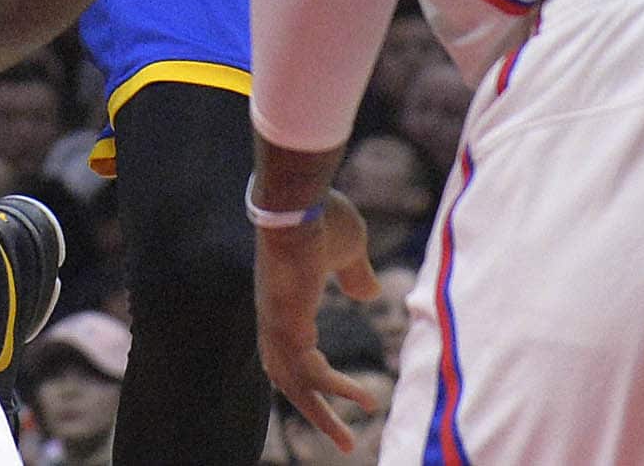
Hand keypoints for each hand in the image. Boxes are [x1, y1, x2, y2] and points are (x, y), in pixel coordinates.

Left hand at [256, 193, 382, 450]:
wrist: (298, 201)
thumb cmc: (322, 216)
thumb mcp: (348, 248)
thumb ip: (356, 272)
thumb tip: (369, 292)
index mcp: (284, 302)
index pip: (290, 349)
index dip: (310, 372)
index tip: (332, 387)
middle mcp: (274, 319)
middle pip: (287, 378)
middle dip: (314, 410)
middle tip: (344, 441)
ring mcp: (276, 323)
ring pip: (295, 383)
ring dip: (322, 414)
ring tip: (350, 442)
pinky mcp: (286, 324)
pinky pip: (308, 370)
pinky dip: (334, 390)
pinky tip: (364, 399)